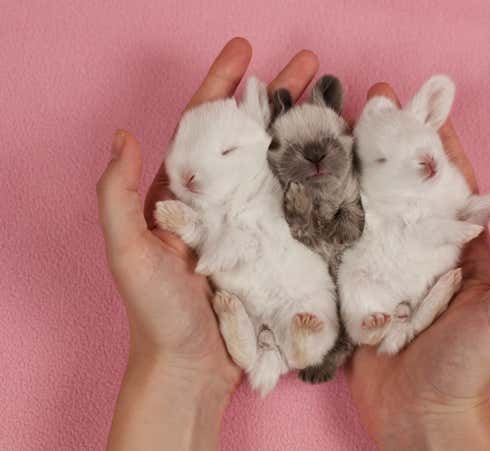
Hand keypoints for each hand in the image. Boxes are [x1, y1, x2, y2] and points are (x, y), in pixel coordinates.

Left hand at [97, 37, 320, 450]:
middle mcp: (221, 200)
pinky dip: (319, 178)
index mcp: (184, 192)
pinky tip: (342, 160)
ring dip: (304, 130)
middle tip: (309, 64)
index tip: (244, 50)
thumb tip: (122, 137)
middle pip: (251, 135)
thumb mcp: (128, 254)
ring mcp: (253, 222)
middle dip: (277, 96)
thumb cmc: (156, 314)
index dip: (221, 85)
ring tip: (334, 101)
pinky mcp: (277, 247)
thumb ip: (118, 197)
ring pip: (280, 164)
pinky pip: (300, 204)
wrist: (192, 368)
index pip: (203, 126)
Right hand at [347, 84, 489, 449]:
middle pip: (405, 190)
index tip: (424, 107)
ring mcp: (385, 268)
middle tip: (371, 104)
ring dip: (356, 173)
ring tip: (338, 133)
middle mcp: (421, 254)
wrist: (419, 416)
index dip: (439, 147)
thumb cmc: (468, 365)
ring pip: (370, 211)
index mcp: (460, 252)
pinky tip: (314, 186)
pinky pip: (342, 246)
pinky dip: (330, 216)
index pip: (450, 188)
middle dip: (390, 148)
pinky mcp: (355, 287)